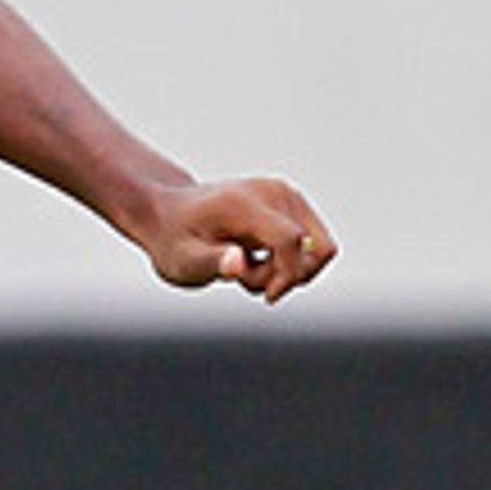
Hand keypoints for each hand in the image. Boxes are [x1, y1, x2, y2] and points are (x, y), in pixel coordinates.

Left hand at [126, 177, 336, 304]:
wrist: (171, 214)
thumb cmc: (174, 240)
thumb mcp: (183, 259)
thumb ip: (212, 262)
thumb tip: (238, 263)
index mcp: (246, 204)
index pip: (290, 240)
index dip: (288, 275)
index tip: (267, 297)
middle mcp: (275, 193)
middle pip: (318, 247)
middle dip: (290, 275)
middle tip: (246, 278)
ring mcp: (287, 195)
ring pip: (319, 248)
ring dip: (287, 270)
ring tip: (246, 268)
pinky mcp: (292, 203)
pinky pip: (312, 244)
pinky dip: (289, 262)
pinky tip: (255, 261)